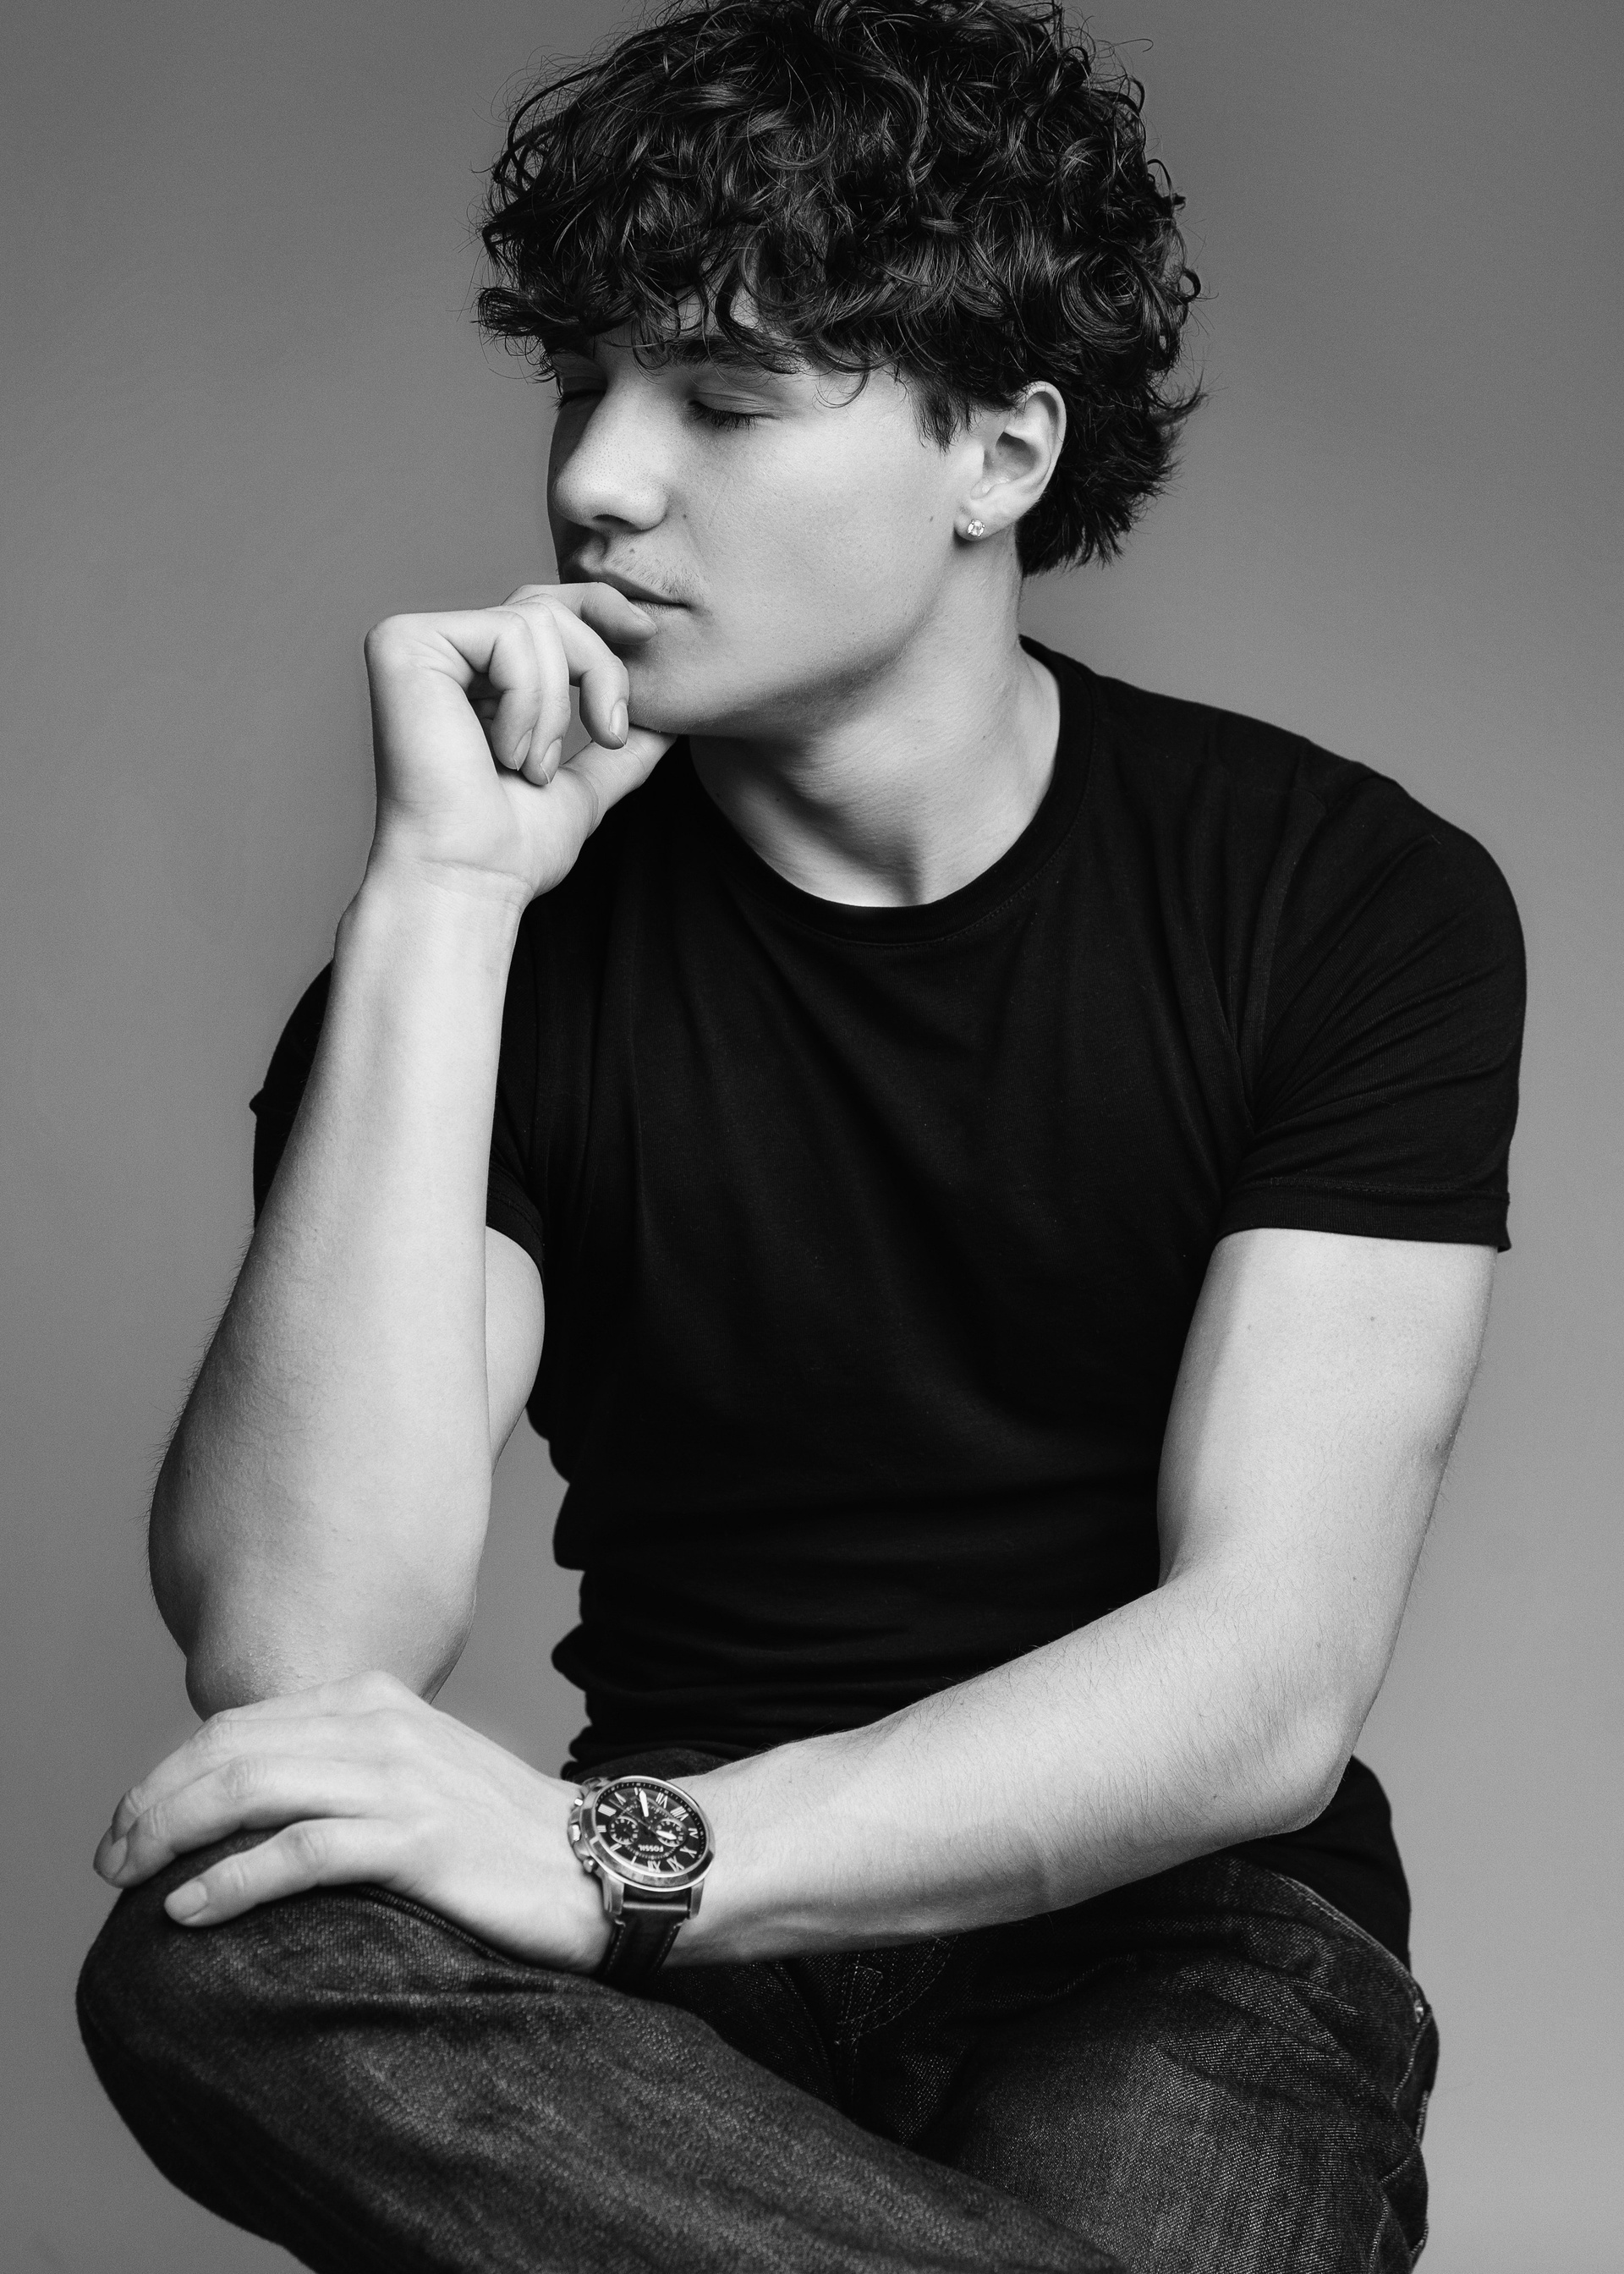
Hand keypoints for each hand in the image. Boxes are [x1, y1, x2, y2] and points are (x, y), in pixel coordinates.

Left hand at [92, 1672, 610, 1970]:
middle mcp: (380, 1726)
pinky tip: (190, 1907)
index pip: (236, 1724)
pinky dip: (231, 1879)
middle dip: (152, 1803)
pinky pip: (299, 1852)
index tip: (127, 1827)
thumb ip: (341, 1771)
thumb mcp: (414, 1777)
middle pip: (228, 1750)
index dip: (166, 1774)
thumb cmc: (502, 1836)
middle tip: (109, 1859)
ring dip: (171, 1834)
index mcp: (375, 1700)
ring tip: (129, 1877)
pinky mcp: (418, 1839)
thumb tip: (249, 1808)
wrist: (604, 1863)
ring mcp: (400, 1779)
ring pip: (249, 1789)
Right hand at [362, 581, 673, 905]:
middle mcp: (439, 652)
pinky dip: (528, 702)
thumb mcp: (583, 787)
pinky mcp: (403, 645)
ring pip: (536, 622)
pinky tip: (501, 753)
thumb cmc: (511, 850)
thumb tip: (670, 724)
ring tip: (529, 766)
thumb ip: (619, 751)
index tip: (648, 635)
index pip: (544, 608)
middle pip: (548, 606)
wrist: (470, 880)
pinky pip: (508, 636)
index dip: (600, 609)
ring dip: (556, 708)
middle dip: (598, 669)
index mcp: (472, 676)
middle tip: (608, 732)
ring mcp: (415, 643)